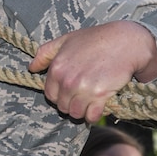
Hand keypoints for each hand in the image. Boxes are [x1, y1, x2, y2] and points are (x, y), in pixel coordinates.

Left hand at [27, 21, 156, 122]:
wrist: (125, 41)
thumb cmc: (95, 39)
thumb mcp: (65, 40)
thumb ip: (45, 54)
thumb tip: (31, 67)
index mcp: (57, 68)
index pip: (50, 95)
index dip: (60, 95)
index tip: (70, 90)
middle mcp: (68, 80)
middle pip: (62, 107)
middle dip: (71, 103)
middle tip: (83, 94)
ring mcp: (83, 88)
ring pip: (75, 113)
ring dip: (83, 110)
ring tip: (90, 100)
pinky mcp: (100, 95)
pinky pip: (91, 116)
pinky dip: (94, 114)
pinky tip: (100, 105)